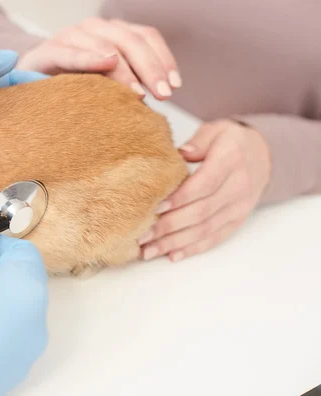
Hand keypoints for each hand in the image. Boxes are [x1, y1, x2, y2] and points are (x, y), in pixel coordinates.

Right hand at [17, 17, 180, 98]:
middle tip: (162, 94)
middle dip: (150, 67)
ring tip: (138, 92)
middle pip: (131, 40)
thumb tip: (158, 99)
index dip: (163, 59)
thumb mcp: (106, 87)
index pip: (145, 37)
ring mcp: (70, 37)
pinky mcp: (47, 50)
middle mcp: (93, 30)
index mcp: (111, 34)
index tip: (174, 86)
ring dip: (125, 69)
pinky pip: (70, 52)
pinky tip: (105, 63)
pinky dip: (88, 56)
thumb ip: (128, 85)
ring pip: (105, 45)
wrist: (26, 90)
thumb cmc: (71, 91)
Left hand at [138, 119, 271, 261]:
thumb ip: (199, 141)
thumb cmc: (231, 142)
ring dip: (175, 243)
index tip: (156, 207)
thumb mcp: (216, 130)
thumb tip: (183, 152)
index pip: (204, 184)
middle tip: (142, 234)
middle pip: (201, 211)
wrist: (263, 154)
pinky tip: (172, 255)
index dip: (179, 198)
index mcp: (231, 160)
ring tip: (149, 251)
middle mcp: (239, 186)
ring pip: (205, 229)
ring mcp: (239, 207)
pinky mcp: (237, 220)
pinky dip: (192, 248)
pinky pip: (215, 238)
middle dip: (169, 226)